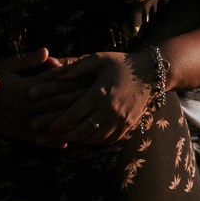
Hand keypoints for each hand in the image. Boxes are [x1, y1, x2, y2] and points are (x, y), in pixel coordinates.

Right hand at [0, 49, 84, 145]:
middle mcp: (25, 108)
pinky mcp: (14, 133)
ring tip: (87, 122)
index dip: (73, 82)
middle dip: (77, 101)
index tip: (91, 79)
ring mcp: (20, 123)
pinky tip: (65, 144)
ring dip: (68, 123)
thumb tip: (48, 52)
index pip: (55, 85)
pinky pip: (36, 140)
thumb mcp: (4, 66)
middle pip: (57, 104)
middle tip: (98, 99)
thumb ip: (27, 61)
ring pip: (49, 124)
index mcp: (25, 89)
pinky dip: (51, 142)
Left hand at [35, 51, 154, 144]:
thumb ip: (76, 67)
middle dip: (66, 136)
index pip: (75, 113)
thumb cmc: (120, 63)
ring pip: (95, 138)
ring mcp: (121, 119)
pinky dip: (96, 141)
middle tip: (54, 137)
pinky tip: (87, 138)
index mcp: (101, 93)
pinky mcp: (128, 125)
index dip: (60, 123)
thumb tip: (55, 75)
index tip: (49, 127)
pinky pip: (109, 139)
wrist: (150, 73)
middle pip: (83, 130)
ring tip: (68, 139)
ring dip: (80, 140)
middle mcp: (111, 109)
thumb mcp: (98, 59)